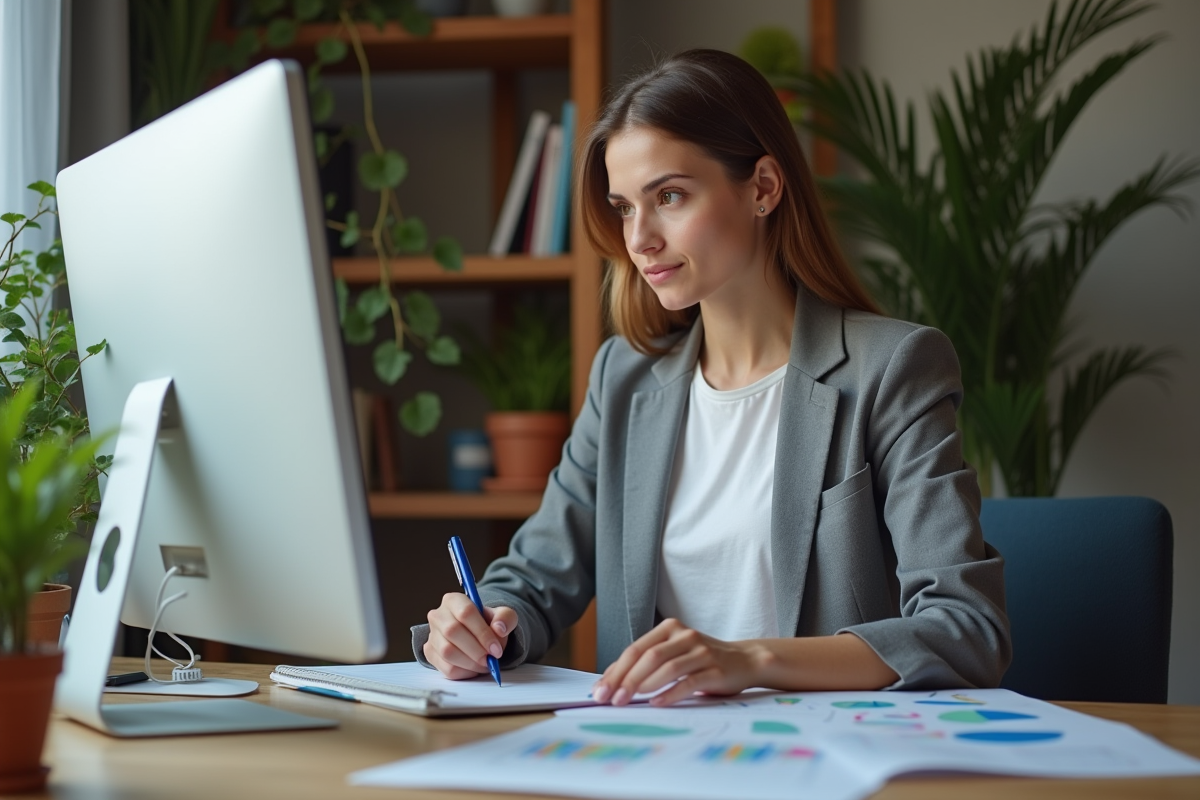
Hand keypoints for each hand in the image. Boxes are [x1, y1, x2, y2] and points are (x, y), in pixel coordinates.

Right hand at [424, 593, 517, 679]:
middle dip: (476, 650)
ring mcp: (432, 635)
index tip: (496, 649)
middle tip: (490, 659)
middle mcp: (438, 615)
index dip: (482, 633)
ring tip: (484, 664)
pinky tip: (474, 668)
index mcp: (454, 600)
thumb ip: (505, 618)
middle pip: (452, 632)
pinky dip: (464, 672)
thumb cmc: (488, 623)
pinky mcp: (430, 653)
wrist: (477, 635)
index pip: (465, 613)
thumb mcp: (502, 616)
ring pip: (447, 652)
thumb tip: (499, 628)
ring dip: (470, 663)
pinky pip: (445, 668)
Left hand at [592, 618, 765, 706]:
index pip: (636, 649)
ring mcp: (702, 651)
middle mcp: (685, 636)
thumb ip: (648, 663)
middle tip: (610, 698)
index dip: (616, 670)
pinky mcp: (715, 669)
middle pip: (649, 656)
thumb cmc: (702, 660)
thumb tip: (613, 681)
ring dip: (644, 685)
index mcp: (670, 628)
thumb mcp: (674, 654)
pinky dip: (670, 692)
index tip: (600, 690)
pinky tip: (657, 703)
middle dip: (625, 679)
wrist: (744, 660)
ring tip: (627, 701)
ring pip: (667, 667)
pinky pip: (689, 681)